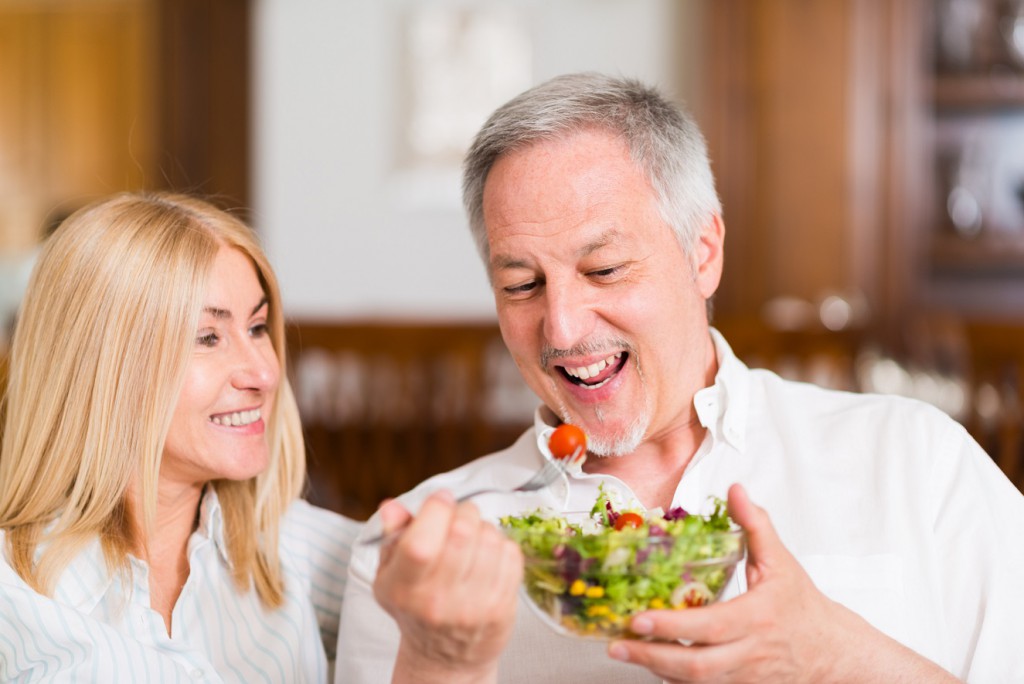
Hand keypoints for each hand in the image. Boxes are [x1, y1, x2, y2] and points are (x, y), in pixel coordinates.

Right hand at [373, 491, 521, 683]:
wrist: (445, 657)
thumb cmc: (417, 609)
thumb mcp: (390, 575)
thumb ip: (391, 537)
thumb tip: (392, 507)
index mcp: (404, 588)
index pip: (421, 542)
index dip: (435, 509)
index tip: (439, 501)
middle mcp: (438, 600)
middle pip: (461, 531)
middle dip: (462, 512)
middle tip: (457, 518)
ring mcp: (473, 605)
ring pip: (489, 538)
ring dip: (483, 528)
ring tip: (472, 540)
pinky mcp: (501, 607)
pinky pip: (511, 553)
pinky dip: (501, 545)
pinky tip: (488, 557)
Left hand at [606, 484, 954, 682]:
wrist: (831, 653)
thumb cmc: (801, 607)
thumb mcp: (781, 563)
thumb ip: (756, 526)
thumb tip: (735, 490)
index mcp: (756, 618)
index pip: (708, 627)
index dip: (671, 626)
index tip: (638, 618)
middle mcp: (748, 654)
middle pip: (696, 666)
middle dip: (651, 656)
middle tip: (617, 643)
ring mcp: (743, 678)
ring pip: (695, 683)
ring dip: (657, 669)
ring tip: (624, 650)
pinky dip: (674, 680)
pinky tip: (652, 664)